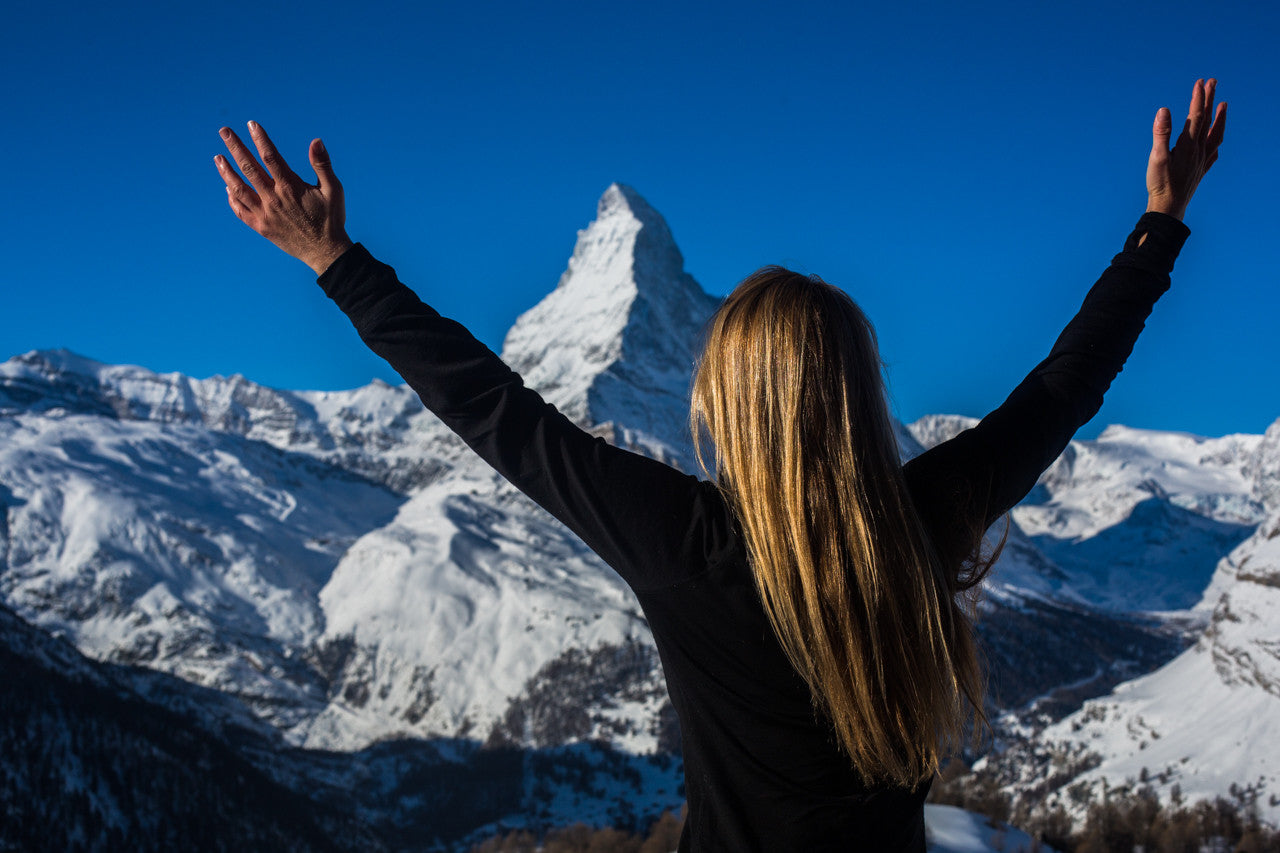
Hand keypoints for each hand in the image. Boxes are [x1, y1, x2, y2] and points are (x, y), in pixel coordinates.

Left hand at [215, 122, 352, 273]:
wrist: (325, 252)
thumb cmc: (331, 218)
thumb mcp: (334, 190)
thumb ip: (322, 165)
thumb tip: (316, 141)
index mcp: (290, 187)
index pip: (270, 157)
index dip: (260, 139)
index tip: (251, 124)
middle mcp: (274, 199)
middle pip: (249, 168)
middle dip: (236, 147)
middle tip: (224, 131)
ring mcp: (265, 214)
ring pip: (239, 189)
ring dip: (226, 172)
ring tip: (218, 158)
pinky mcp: (262, 228)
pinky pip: (241, 212)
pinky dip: (232, 199)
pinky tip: (227, 188)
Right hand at [1146, 79, 1225, 220]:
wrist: (1169, 208)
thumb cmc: (1160, 184)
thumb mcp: (1157, 158)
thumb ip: (1161, 133)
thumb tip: (1164, 110)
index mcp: (1188, 145)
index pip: (1195, 116)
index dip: (1198, 98)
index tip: (1200, 82)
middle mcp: (1199, 150)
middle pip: (1207, 120)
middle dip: (1209, 100)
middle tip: (1212, 82)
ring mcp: (1202, 160)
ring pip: (1215, 134)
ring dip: (1220, 118)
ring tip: (1224, 105)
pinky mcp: (1200, 170)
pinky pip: (1213, 152)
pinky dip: (1216, 141)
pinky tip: (1216, 141)